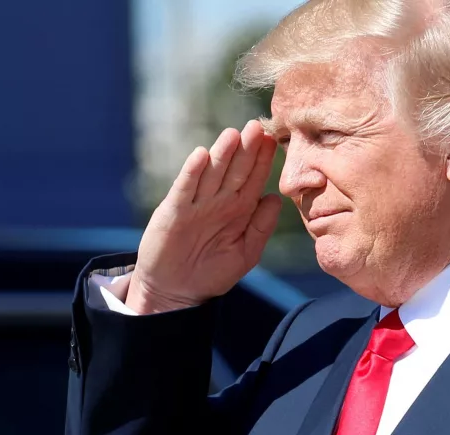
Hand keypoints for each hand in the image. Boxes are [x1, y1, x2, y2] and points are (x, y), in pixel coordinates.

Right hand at [126, 120, 282, 313]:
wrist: (178, 291)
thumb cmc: (214, 272)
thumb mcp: (246, 253)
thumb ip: (261, 227)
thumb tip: (276, 199)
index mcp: (239, 209)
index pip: (253, 179)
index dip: (263, 160)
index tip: (274, 140)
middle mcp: (218, 201)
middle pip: (234, 170)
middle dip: (246, 149)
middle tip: (257, 126)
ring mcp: (195, 204)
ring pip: (211, 174)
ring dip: (221, 154)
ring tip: (233, 134)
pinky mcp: (173, 212)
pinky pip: (184, 189)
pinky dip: (192, 173)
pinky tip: (201, 155)